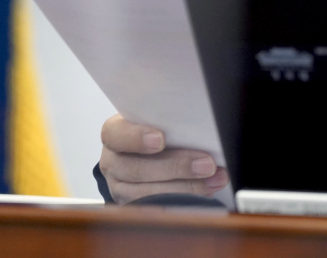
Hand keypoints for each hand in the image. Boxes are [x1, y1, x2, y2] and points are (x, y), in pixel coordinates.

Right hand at [98, 114, 227, 204]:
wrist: (143, 152)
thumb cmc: (153, 128)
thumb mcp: (156, 118)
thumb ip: (170, 119)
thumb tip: (202, 125)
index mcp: (114, 133)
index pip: (116, 135)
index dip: (136, 138)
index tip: (160, 139)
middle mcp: (112, 162)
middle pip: (137, 169)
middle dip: (177, 166)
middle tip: (207, 164)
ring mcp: (119, 187)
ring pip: (148, 193)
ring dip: (186, 187)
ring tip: (214, 180)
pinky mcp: (132, 207)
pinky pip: (156, 208)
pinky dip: (184, 201)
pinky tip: (206, 194)